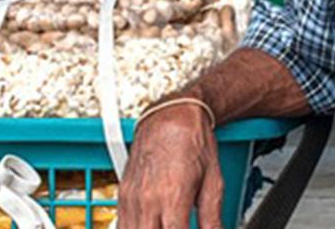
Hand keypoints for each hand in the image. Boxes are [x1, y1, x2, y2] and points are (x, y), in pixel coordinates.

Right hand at [118, 103, 224, 228]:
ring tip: (163, 228)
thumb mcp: (213, 183)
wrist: (170, 116)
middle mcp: (148, 200)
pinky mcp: (123, 194)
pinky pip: (121, 225)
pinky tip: (148, 228)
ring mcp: (132, 198)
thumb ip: (213, 218)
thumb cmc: (193, 143)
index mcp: (173, 198)